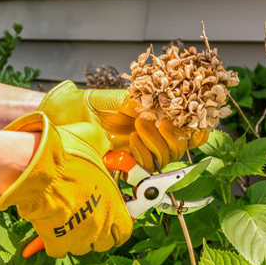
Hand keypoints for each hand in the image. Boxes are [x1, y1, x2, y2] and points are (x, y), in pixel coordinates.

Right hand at [0, 111, 132, 257]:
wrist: (39, 171)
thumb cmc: (68, 157)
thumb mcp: (94, 141)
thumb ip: (103, 147)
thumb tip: (104, 146)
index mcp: (114, 208)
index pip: (124, 231)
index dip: (116, 225)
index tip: (108, 218)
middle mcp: (100, 228)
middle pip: (103, 243)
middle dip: (96, 233)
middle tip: (85, 217)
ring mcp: (79, 239)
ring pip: (80, 247)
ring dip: (75, 237)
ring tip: (66, 219)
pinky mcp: (56, 243)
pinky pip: (58, 249)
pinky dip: (53, 242)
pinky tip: (49, 228)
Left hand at [39, 80, 208, 171]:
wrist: (69, 118)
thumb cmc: (92, 104)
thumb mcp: (119, 98)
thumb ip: (141, 103)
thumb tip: (163, 110)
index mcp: (156, 115)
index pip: (188, 126)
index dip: (196, 127)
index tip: (193, 122)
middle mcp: (153, 134)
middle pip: (182, 145)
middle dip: (172, 134)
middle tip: (152, 121)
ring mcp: (142, 150)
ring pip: (167, 157)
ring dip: (156, 143)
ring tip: (136, 128)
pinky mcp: (128, 163)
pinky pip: (147, 166)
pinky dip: (143, 155)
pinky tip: (130, 142)